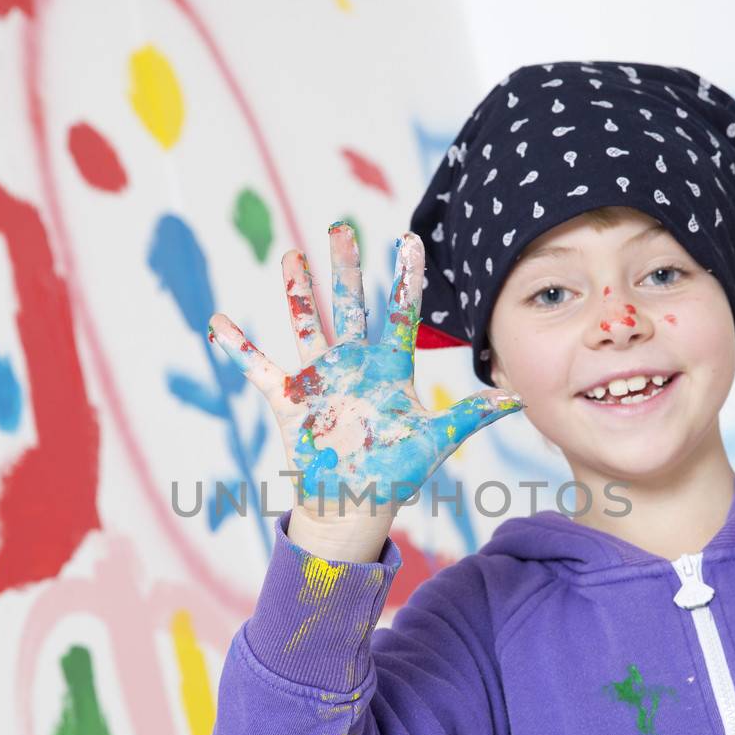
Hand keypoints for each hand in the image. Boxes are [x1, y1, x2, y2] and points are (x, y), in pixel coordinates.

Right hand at [207, 222, 523, 513]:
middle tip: (341, 226)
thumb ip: (470, 415)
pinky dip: (239, 349)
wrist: (353, 508)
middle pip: (349, 307)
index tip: (408, 239)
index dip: (404, 278)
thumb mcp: (436, 440)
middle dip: (345, 268)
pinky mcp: (289, 401)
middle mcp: (352, 366)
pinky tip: (219, 323)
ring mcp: (319, 381)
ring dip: (298, 293)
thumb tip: (515, 400)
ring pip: (308, 326)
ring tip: (291, 255)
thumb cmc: (394, 474)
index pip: (398, 314)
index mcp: (388, 370)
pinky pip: (259, 370)